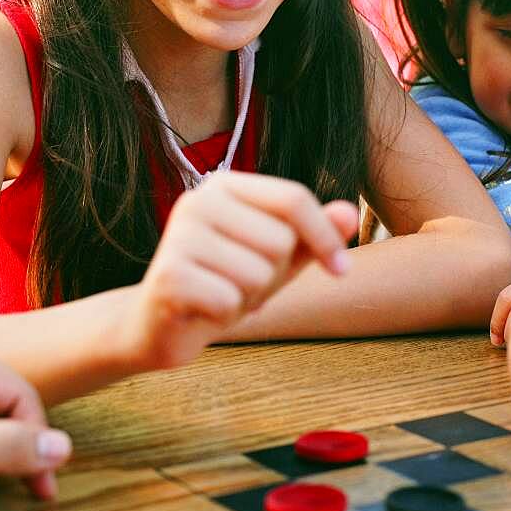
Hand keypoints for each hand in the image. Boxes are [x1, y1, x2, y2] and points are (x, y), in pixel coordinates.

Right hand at [132, 171, 357, 367]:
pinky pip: (230, 302)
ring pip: (258, 274)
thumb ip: (312, 234)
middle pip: (280, 241)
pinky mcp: (167, 275)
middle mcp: (197, 200)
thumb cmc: (224, 283)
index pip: (293, 199)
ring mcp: (178, 235)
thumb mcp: (277, 258)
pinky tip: (203, 310)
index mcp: (224, 185)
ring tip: (221, 294)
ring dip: (248, 298)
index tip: (342, 270)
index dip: (325, 237)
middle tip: (241, 283)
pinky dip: (226, 316)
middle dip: (272, 275)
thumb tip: (351, 213)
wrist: (159, 325)